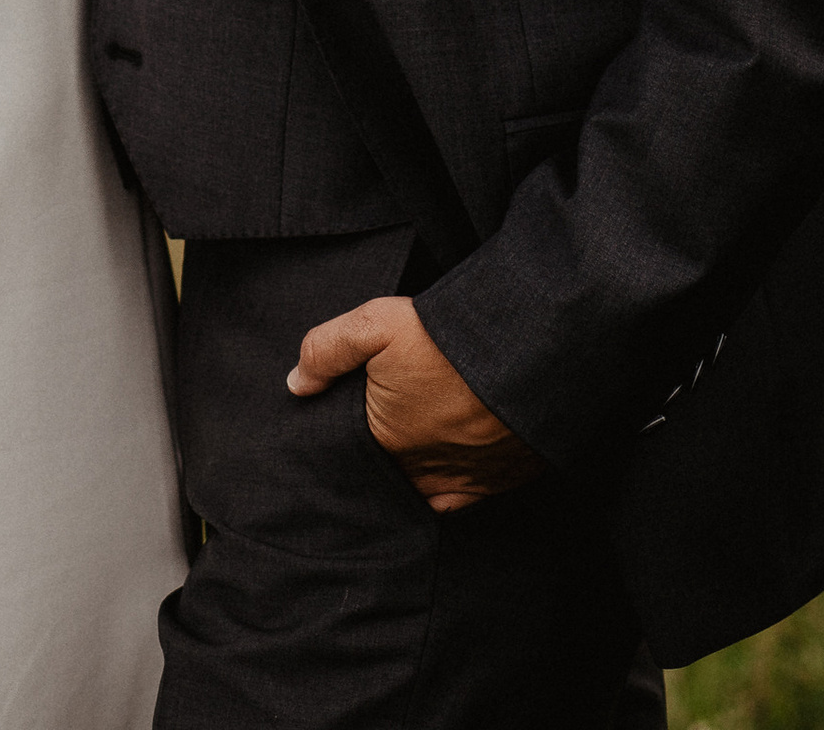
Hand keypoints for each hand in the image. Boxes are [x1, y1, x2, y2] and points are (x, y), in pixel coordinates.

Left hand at [287, 295, 541, 514]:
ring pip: (424, 487)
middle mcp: (421, 472)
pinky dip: (451, 488)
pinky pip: (463, 499)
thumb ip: (327, 351)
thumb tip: (296, 385)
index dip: (350, 435)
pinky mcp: (498, 480)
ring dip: (417, 470)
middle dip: (385, 454)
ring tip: (416, 442)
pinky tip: (445, 467)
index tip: (353, 416)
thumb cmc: (447, 337)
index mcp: (386, 440)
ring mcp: (462, 480)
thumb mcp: (374, 323)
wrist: (527, 347)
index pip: (353, 453)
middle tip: (389, 423)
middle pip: (390, 472)